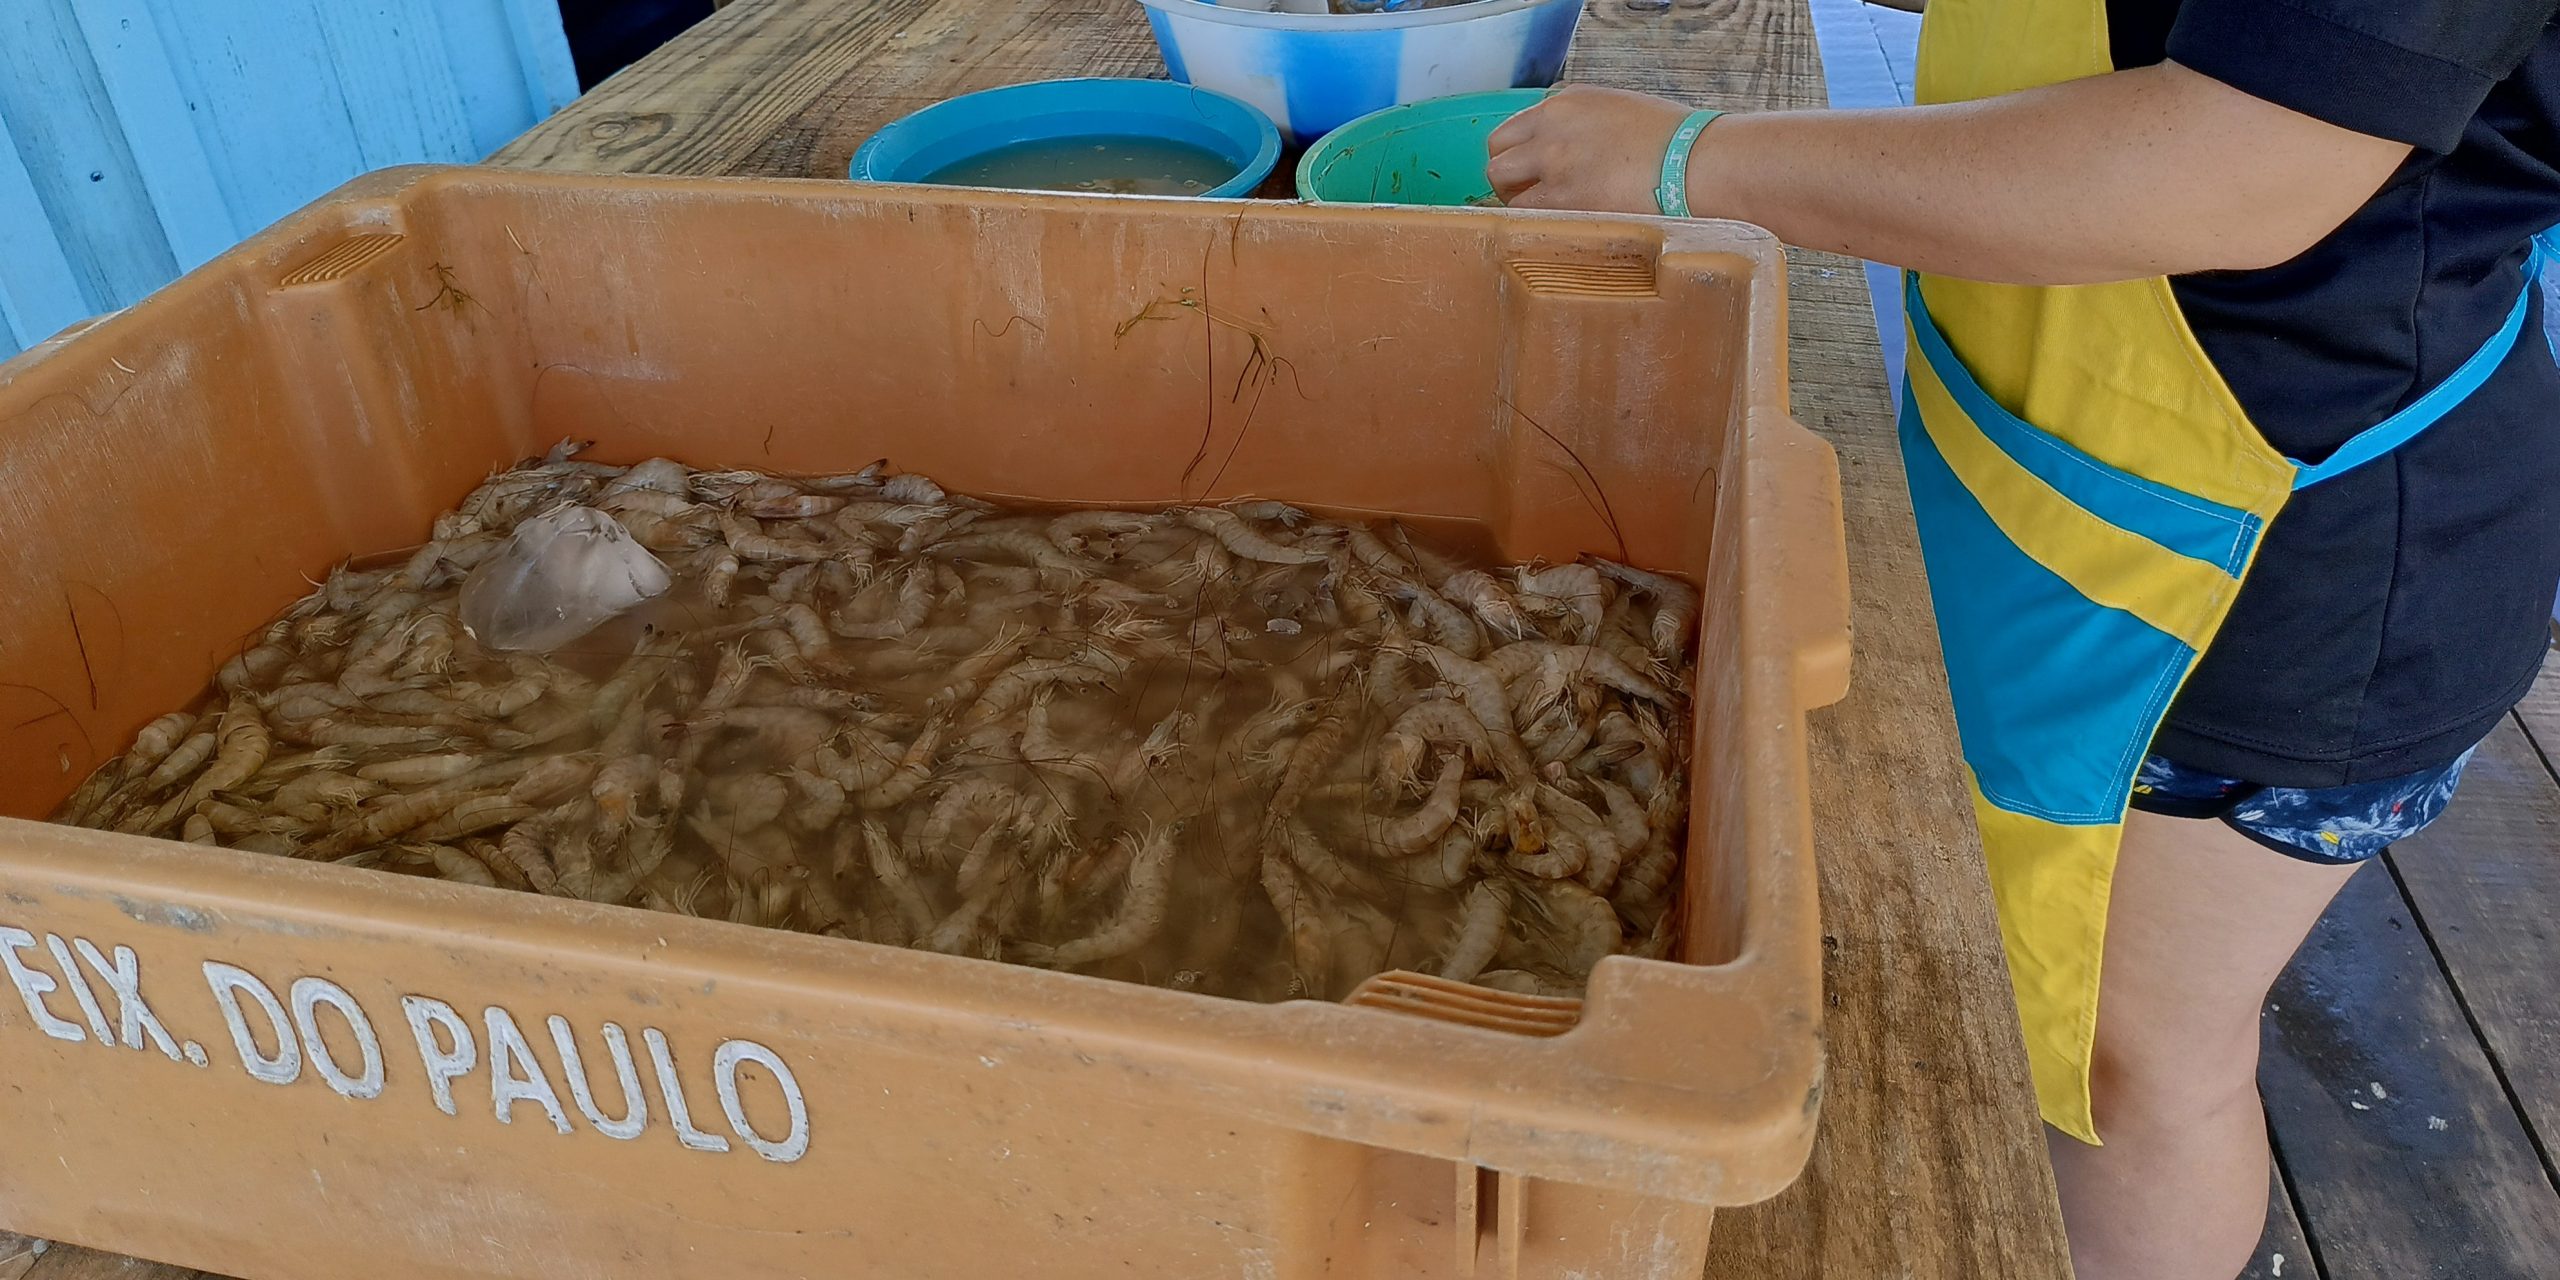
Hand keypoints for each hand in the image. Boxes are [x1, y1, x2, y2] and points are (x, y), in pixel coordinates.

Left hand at [1485, 86, 1692, 213]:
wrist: (1695, 164)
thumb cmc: (1675, 142)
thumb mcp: (1619, 112)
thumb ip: (1582, 126)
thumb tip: (1567, 150)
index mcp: (1567, 103)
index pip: (1515, 128)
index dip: (1519, 155)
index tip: (1531, 172)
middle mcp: (1551, 128)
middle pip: (1497, 155)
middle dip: (1509, 178)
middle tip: (1531, 197)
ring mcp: (1552, 164)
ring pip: (1503, 187)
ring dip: (1518, 203)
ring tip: (1547, 217)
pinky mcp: (1561, 200)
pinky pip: (1524, 216)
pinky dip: (1532, 224)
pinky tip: (1555, 229)